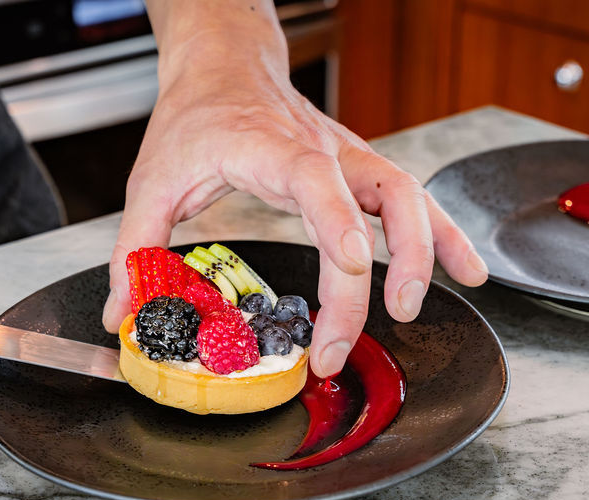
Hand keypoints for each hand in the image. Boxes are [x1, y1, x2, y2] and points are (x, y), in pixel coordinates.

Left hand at [102, 0, 487, 376]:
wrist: (225, 68)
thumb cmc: (195, 117)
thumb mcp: (151, 180)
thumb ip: (135, 247)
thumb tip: (122, 311)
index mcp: (271, 148)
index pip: (317, 178)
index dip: (340, 222)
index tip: (353, 267)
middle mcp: (323, 152)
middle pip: (379, 199)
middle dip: (379, 270)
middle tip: (344, 342)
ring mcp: (349, 160)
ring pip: (410, 196)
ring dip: (425, 253)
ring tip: (414, 310)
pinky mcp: (359, 173)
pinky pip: (415, 203)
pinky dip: (444, 238)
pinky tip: (466, 272)